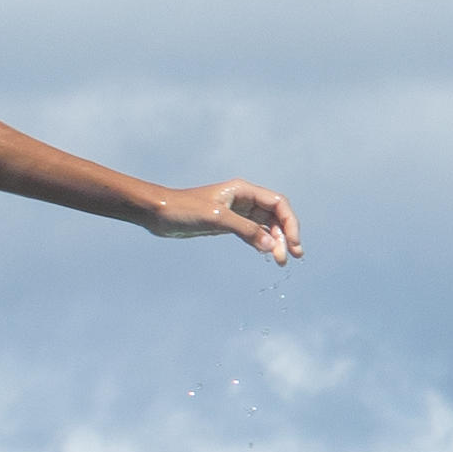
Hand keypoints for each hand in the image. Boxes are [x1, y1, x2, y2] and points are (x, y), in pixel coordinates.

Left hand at [152, 179, 303, 264]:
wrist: (159, 213)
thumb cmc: (185, 209)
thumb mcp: (217, 219)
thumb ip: (246, 231)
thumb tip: (272, 247)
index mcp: (244, 190)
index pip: (278, 204)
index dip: (290, 223)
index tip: (293, 243)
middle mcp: (244, 199)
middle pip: (276, 216)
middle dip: (286, 236)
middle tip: (290, 258)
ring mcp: (237, 212)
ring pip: (266, 226)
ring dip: (276, 242)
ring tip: (281, 261)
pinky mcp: (229, 224)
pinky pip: (254, 233)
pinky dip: (262, 243)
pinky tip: (266, 254)